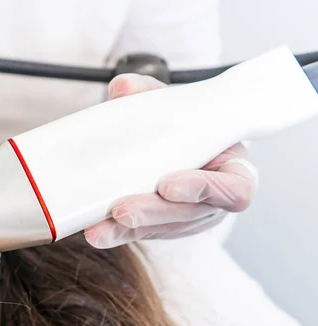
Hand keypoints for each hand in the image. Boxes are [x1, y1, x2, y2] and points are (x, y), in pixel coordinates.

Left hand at [84, 73, 257, 248]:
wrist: (180, 147)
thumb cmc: (188, 129)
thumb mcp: (176, 108)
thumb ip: (153, 96)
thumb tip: (123, 87)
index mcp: (231, 170)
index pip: (235, 189)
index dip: (203, 189)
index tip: (167, 184)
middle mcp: (211, 201)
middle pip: (188, 215)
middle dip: (152, 213)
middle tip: (121, 210)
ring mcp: (185, 218)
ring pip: (161, 229)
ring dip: (127, 229)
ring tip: (99, 227)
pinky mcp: (160, 228)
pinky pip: (139, 234)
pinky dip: (114, 232)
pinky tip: (94, 231)